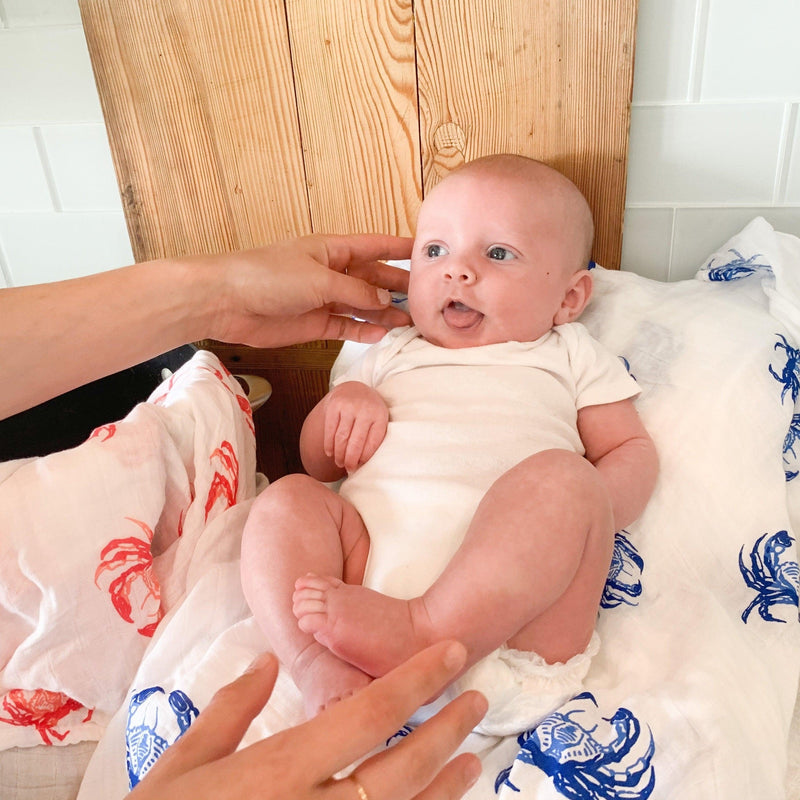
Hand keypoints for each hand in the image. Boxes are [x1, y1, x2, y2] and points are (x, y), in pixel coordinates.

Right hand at [127, 641, 485, 799]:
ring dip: (444, 787)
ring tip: (472, 759)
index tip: (450, 652)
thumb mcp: (179, 766)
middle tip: (476, 700)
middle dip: (446, 731)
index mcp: (278, 771)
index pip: (366, 715)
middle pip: (400, 769)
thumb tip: (269, 661)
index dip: (416, 680)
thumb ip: (229, 710)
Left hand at [206, 233, 412, 347]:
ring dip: (385, 314)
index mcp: (333, 250)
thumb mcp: (320, 280)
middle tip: (427, 298)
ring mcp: (323, 299)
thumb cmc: (268, 276)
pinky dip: (363, 331)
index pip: (376, 247)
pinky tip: (381, 335)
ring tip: (411, 322)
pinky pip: (346, 327)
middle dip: (398, 288)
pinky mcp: (314, 324)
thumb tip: (387, 303)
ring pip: (363, 307)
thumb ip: (356, 293)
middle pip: (374, 280)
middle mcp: (332, 273)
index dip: (401, 249)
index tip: (427, 253)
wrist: (226, 301)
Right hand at [324, 382, 388, 472]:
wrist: (354, 388)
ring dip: (339, 454)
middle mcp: (365, 409)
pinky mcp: (334, 405)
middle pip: (356, 442)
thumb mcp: (377, 420)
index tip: (360, 466)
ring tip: (339, 463)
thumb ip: (374, 438)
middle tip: (348, 469)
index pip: (372, 443)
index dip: (365, 457)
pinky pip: (329, 430)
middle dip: (351, 460)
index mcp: (379, 415)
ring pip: (341, 438)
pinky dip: (329, 445)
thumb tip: (362, 464)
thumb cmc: (368, 411)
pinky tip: (330, 453)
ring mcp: (348, 406)